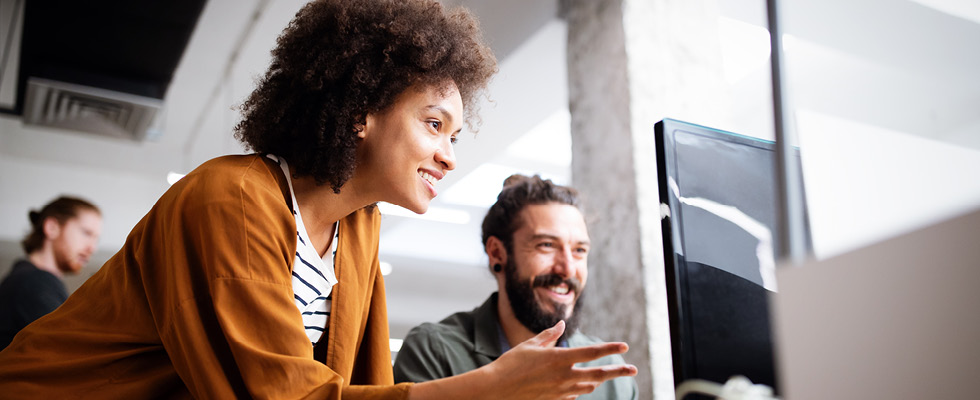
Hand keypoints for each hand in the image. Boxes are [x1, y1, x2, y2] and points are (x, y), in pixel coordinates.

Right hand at [481, 320, 637, 399]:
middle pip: (599, 374)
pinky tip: (576, 385)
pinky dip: (578, 389)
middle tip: (633, 369)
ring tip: (605, 375)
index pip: (592, 352)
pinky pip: (574, 395)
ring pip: (588, 386)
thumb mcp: (530, 345)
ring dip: (598, 380)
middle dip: (618, 371)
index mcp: (559, 358)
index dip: (610, 348)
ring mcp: (561, 392)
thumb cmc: (510, 364)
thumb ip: (549, 336)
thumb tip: (560, 325)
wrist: (496, 391)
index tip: (624, 346)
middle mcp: (564, 376)